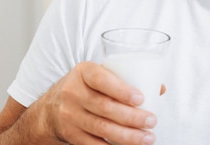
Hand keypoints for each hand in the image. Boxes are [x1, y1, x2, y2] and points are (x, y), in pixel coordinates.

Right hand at [35, 61, 157, 144]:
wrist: (50, 107)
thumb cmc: (85, 86)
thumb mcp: (99, 74)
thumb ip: (126, 78)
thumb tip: (159, 87)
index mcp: (83, 72)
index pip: (101, 79)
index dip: (121, 90)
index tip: (141, 98)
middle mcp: (73, 92)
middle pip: (104, 107)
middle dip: (131, 117)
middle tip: (151, 121)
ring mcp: (70, 114)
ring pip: (101, 128)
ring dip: (127, 136)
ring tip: (147, 138)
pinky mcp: (70, 133)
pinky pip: (93, 143)